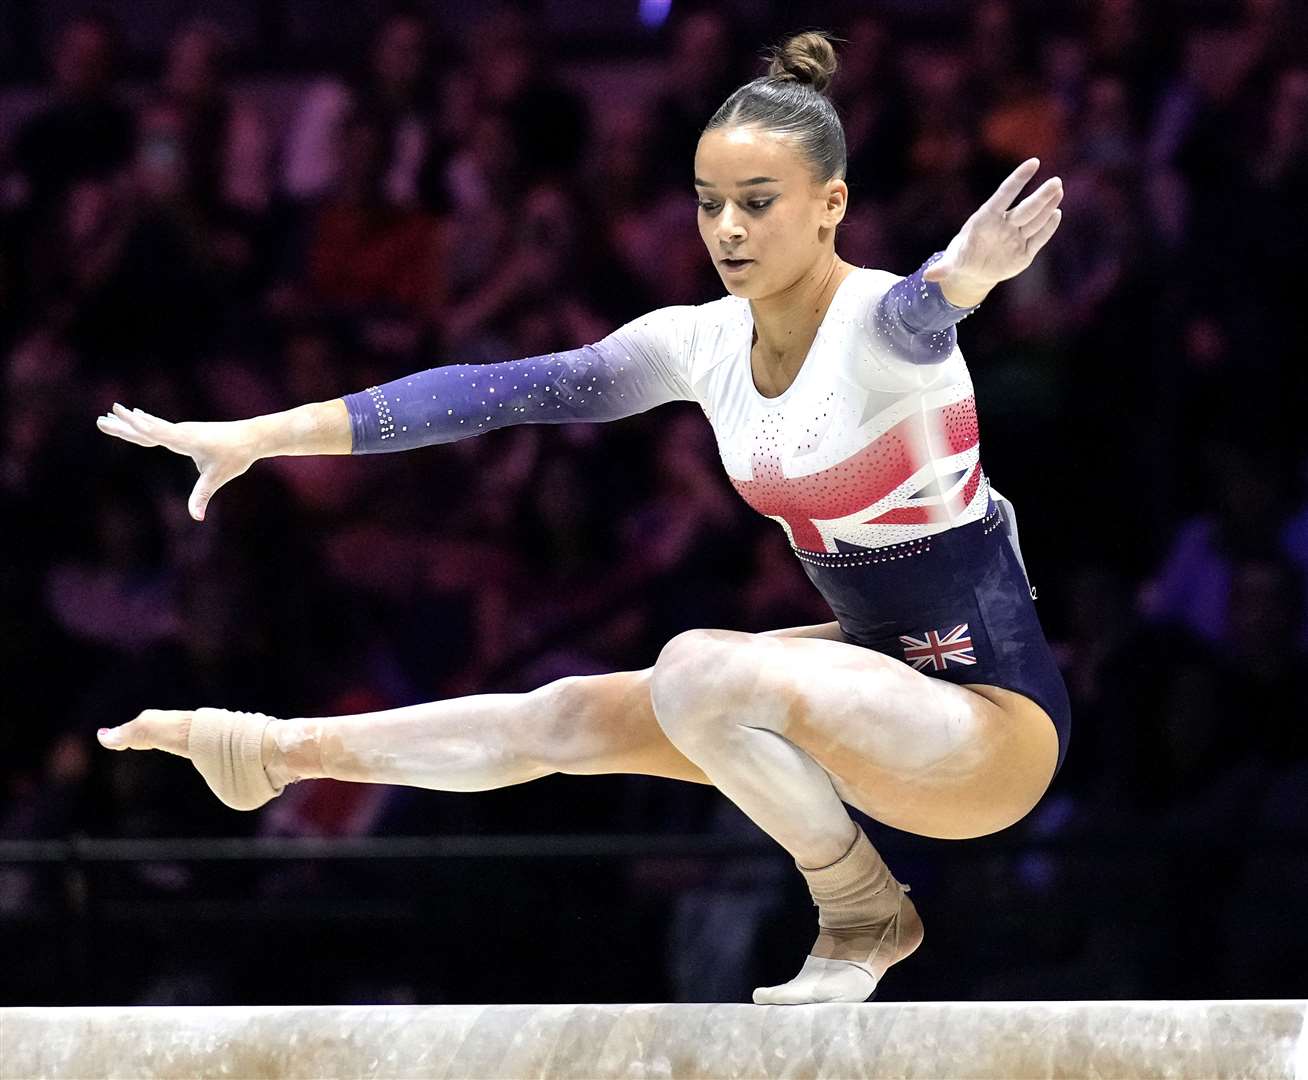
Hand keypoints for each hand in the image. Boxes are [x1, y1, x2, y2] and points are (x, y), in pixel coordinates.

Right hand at [96, 403, 258, 520]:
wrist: (252, 437)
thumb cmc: (235, 455)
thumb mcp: (217, 477)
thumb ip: (202, 496)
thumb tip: (196, 517)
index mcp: (183, 439)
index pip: (153, 432)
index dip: (134, 425)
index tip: (115, 415)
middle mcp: (180, 431)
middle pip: (146, 428)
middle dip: (123, 425)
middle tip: (100, 419)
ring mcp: (183, 429)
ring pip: (151, 425)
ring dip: (130, 421)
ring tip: (111, 415)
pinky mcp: (187, 431)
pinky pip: (161, 426)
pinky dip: (146, 422)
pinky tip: (140, 417)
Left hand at [923, 158, 1063, 301]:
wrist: (972, 274)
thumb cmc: (960, 260)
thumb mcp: (950, 265)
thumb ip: (943, 268)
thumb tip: (928, 275)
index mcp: (985, 220)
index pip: (1004, 195)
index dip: (1018, 180)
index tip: (1033, 163)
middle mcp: (1004, 225)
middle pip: (1025, 209)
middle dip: (1040, 197)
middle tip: (1056, 181)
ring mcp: (1016, 238)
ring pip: (1035, 220)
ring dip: (1048, 206)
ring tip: (1058, 190)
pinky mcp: (1024, 253)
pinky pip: (1038, 239)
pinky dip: (1048, 228)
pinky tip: (1056, 214)